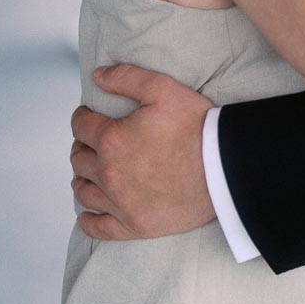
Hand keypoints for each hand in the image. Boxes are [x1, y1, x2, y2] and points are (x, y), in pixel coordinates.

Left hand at [70, 64, 215, 239]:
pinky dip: (89, 220)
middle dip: (83, 146)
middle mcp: (109, 173)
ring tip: (91, 172)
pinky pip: (99, 227)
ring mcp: (120, 203)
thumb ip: (126, 78)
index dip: (83, 117)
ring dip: (83, 178)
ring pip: (84, 191)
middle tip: (92, 141)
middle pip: (79, 159)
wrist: (224, 167)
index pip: (81, 126)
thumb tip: (97, 76)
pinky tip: (87, 214)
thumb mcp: (163, 89)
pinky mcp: (134, 225)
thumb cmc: (197, 128)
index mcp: (112, 140)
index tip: (88, 116)